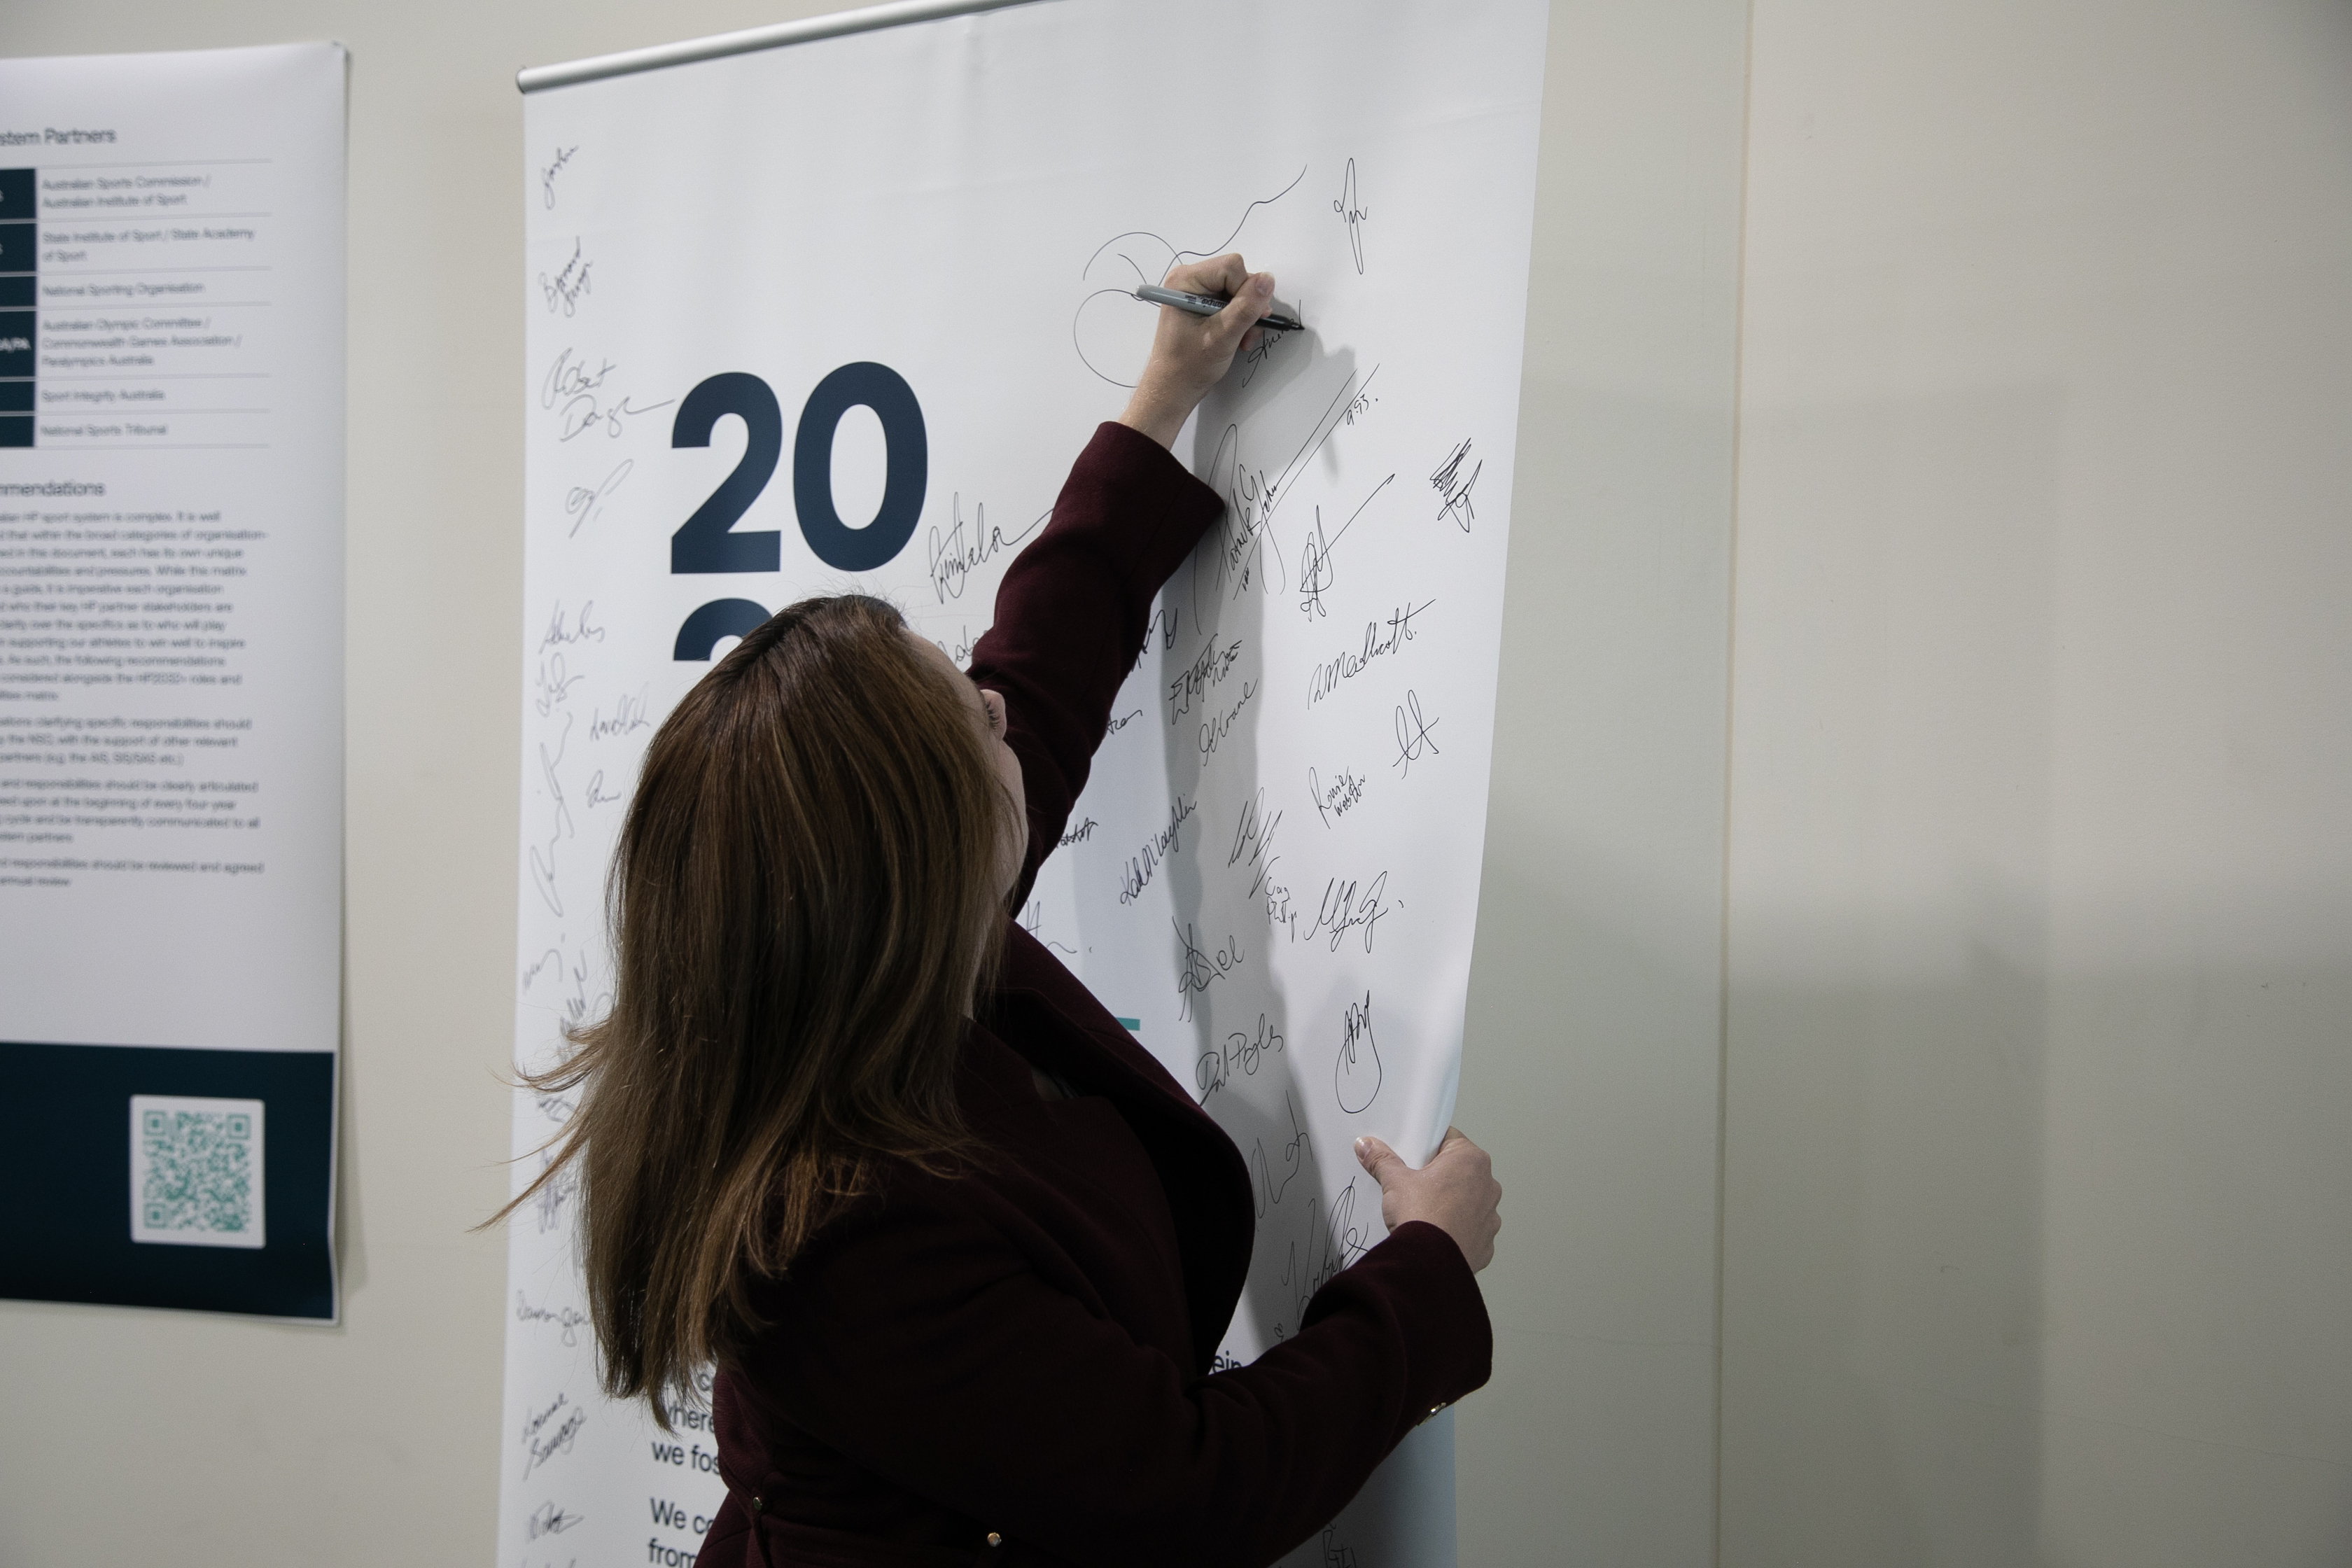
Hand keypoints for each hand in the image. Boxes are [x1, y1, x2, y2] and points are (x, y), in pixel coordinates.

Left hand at [1116, 253, 1274, 448]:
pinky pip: (1231, 300)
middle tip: (1246, 334)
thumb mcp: (1222, 337)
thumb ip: (1246, 307)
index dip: (1247, 291)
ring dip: (1246, 315)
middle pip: (1237, 276)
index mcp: (1186, 280)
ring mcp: (1196, 291)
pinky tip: (1237, 338)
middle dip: (1248, 305)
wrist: (1172, 389)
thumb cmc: (1189, 366)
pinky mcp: (1202, 303)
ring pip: (1238, 289)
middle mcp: (1189, 279)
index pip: (1233, 267)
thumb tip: (1268, 280)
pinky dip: (1240, 319)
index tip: (1246, 320)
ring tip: (1241, 340)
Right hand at [1354, 1127, 1501, 1272]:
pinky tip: (1436, 1231)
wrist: (1429, 1263)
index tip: (1414, 1155)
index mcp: (1471, 1160)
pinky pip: (1470, 1228)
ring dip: (1451, 1203)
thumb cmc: (1423, 1217)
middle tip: (1415, 1184)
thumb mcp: (1395, 1181)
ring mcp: (1490, 1215)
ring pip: (1467, 1200)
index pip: (1450, 1139)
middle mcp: (1488, 1185)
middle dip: (1439, 1176)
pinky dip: (1456, 1229)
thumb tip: (1369, 1146)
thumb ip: (1382, 1159)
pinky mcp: (1485, 1241)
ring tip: (1424, 1210)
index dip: (1428, 1146)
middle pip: (1459, 1170)